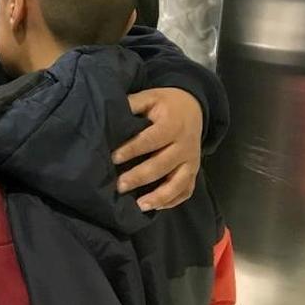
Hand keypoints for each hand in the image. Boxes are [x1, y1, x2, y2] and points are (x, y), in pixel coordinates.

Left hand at [112, 88, 203, 210]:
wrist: (194, 107)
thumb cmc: (165, 104)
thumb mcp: (150, 96)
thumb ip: (133, 104)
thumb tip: (110, 112)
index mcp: (172, 124)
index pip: (150, 140)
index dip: (132, 149)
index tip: (113, 158)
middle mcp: (185, 145)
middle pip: (162, 164)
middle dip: (139, 176)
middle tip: (119, 186)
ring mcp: (192, 161)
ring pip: (178, 183)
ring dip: (159, 196)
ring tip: (139, 205)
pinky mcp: (194, 172)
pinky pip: (186, 190)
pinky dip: (173, 201)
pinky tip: (156, 207)